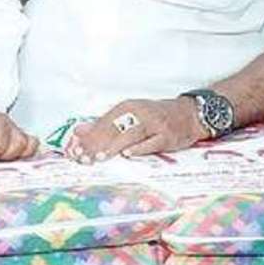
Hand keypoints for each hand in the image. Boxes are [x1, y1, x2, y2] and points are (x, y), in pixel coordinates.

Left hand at [67, 97, 204, 162]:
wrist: (190, 114)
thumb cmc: (156, 116)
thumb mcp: (130, 114)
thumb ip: (105, 124)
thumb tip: (79, 131)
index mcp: (128, 107)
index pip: (103, 122)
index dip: (88, 136)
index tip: (74, 148)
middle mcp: (140, 114)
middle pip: (114, 129)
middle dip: (96, 144)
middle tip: (82, 157)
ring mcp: (155, 125)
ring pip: (131, 135)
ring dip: (114, 146)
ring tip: (99, 156)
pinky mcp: (168, 136)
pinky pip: (152, 143)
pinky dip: (140, 148)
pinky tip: (127, 154)